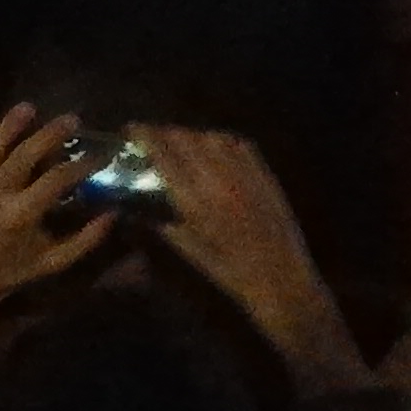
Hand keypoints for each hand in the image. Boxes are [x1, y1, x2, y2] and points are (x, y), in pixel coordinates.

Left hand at [0, 106, 110, 364]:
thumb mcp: (54, 262)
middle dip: (48, 135)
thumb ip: (85, 239)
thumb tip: (112, 213)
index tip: (99, 155)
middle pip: (23, 156)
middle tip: (71, 119)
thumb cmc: (12, 271)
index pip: (56, 180)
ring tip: (29, 108)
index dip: (80, 165)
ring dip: (8, 126)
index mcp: (21, 215)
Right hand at [137, 122, 365, 388]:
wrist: (281, 279)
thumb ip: (158, 220)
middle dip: (163, 133)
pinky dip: (220, 141)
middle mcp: (218, 178)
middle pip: (184, 138)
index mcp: (195, 198)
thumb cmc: (228, 271)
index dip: (143, 134)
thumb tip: (133, 203)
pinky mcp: (265, 176)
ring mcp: (245, 174)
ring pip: (210, 137)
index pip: (162, 152)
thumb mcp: (186, 249)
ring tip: (182, 145)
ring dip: (190, 136)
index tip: (129, 130)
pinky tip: (214, 150)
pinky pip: (239, 144)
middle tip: (151, 140)